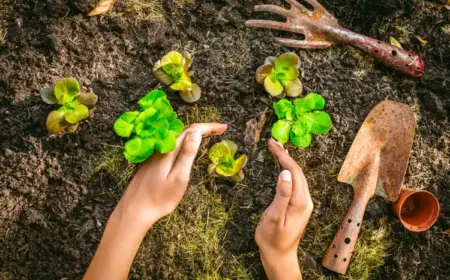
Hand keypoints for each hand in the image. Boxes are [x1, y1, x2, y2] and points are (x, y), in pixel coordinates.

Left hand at [114, 123, 227, 230]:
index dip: (209, 127)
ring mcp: (155, 154)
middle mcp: (161, 148)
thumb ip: (187, 154)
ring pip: (177, 137)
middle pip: (184, 131)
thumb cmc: (159, 199)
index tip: (224, 127)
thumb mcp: (179, 177)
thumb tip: (196, 133)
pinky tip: (188, 146)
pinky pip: (171, 144)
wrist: (134, 210)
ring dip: (194, 134)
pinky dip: (184, 141)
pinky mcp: (152, 161)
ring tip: (209, 135)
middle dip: (203, 128)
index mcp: (169, 150)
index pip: (192, 131)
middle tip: (220, 130)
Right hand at [255, 138, 312, 279]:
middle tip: (272, 142)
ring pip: (297, 176)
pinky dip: (287, 170)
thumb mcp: (274, 217)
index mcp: (301, 201)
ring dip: (287, 161)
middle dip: (285, 155)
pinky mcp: (298, 205)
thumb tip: (284, 173)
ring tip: (276, 148)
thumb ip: (281, 195)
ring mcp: (303, 202)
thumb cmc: (273, 239)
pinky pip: (295, 182)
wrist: (279, 256)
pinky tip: (282, 165)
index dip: (283, 156)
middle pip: (297, 171)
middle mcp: (305, 200)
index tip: (272, 144)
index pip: (293, 171)